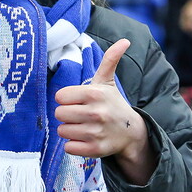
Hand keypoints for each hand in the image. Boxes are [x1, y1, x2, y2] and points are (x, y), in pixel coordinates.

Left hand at [54, 39, 156, 184]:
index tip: (77, 101)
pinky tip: (85, 139)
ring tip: (83, 126)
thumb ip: (110, 60)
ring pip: (62, 130)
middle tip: (80, 115)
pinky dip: (73, 145)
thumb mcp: (108, 82)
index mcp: (94, 94)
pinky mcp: (95, 150)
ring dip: (69, 130)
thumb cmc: (113, 104)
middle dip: (67, 114)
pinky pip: (68, 147)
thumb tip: (124, 40)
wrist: (132, 132)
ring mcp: (96, 132)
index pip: (59, 96)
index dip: (66, 99)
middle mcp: (95, 113)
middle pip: (59, 114)